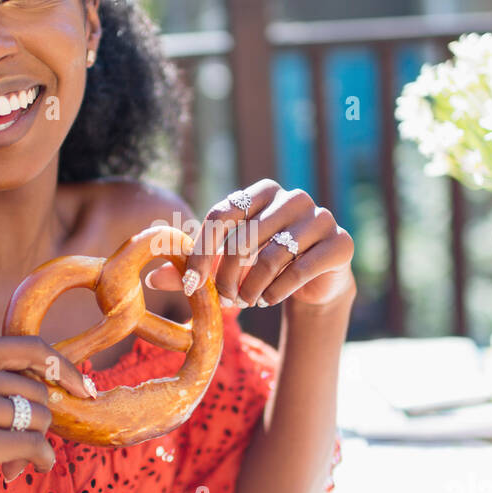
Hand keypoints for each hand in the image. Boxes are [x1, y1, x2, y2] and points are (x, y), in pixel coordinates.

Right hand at [0, 336, 93, 492]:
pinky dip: (40, 459)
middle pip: (37, 390)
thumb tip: (63, 382)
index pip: (30, 347)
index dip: (63, 368)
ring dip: (36, 442)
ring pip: (38, 417)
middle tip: (20, 443)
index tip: (84, 388)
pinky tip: (22, 470)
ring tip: (13, 458)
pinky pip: (33, 445)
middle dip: (38, 420)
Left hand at [145, 180, 354, 309]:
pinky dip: (276, 292)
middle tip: (225, 300)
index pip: (221, 215)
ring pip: (270, 257)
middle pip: (243, 239)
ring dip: (252, 289)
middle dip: (227, 278)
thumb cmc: (264, 264)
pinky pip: (298, 271)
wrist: (316, 280)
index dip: (202, 252)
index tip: (190, 285)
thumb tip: (152, 280)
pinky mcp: (339, 244)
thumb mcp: (226, 264)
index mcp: (261, 192)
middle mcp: (293, 197)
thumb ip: (192, 267)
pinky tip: (270, 299)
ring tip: (249, 301)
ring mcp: (320, 218)